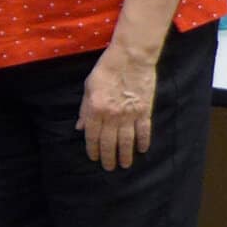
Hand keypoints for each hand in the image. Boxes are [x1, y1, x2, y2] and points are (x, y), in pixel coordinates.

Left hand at [78, 47, 155, 168]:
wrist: (131, 58)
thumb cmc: (106, 70)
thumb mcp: (88, 88)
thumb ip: (85, 109)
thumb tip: (81, 128)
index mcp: (96, 109)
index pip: (93, 135)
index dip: (93, 149)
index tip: (93, 158)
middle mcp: (112, 115)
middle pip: (109, 142)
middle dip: (108, 157)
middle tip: (109, 168)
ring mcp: (130, 114)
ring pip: (127, 140)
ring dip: (125, 155)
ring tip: (125, 165)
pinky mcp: (145, 111)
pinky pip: (144, 131)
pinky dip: (143, 142)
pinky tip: (142, 150)